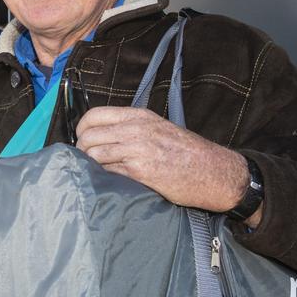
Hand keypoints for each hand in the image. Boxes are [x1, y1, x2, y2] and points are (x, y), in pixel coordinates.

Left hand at [75, 107, 260, 225]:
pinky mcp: (139, 173)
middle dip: (82, 149)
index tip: (82, 139)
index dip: (82, 129)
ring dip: (89, 165)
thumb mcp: (158, 127)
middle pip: (89, 137)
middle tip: (86, 160)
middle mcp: (135, 130)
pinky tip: (108, 181)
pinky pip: (107, 172)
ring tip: (95, 171)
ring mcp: (136, 151)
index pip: (94, 115)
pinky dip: (102, 177)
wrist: (214, 172)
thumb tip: (103, 135)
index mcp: (139, 116)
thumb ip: (131, 127)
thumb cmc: (187, 152)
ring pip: (93, 155)